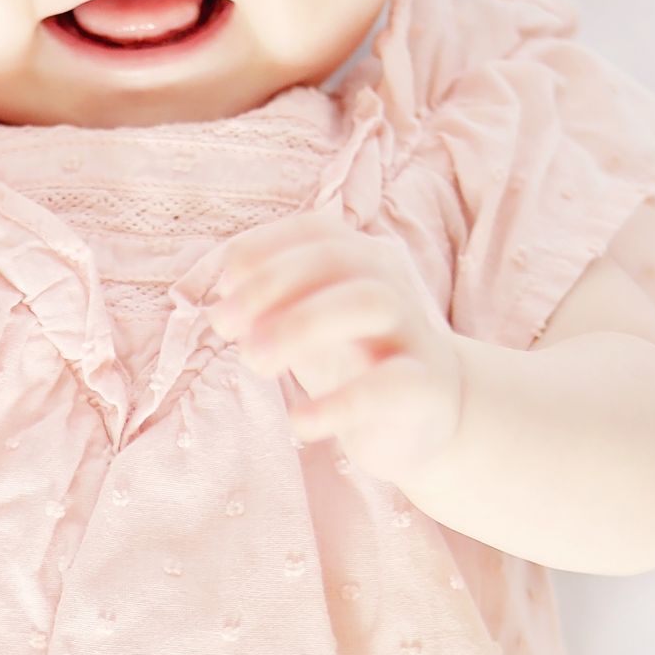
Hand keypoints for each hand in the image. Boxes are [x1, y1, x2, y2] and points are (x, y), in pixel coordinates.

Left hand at [206, 215, 465, 480]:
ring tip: (253, 362)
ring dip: (303, 324)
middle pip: (336, 258)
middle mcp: (391, 285)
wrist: (433, 415)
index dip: (263, 249)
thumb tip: (221, 303)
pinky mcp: (426, 387)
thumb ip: (274, 307)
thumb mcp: (313, 324)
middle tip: (225, 327)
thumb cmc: (360, 359)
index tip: (222, 286)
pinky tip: (299, 421)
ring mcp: (413, 333)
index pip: (315, 232)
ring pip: (370, 301)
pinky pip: (389, 385)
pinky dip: (339, 403)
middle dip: (271, 285)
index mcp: (362, 261)